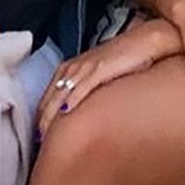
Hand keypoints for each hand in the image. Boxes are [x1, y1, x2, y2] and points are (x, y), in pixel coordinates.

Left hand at [36, 21, 163, 136]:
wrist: (146, 40)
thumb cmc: (125, 58)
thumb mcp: (101, 74)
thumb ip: (87, 89)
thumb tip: (79, 112)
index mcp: (72, 67)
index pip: (48, 96)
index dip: (41, 116)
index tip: (38, 136)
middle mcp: (75, 67)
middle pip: (50, 98)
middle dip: (41, 121)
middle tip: (38, 144)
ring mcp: (86, 67)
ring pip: (61, 94)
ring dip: (51, 116)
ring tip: (46, 137)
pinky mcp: (100, 68)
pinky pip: (81, 87)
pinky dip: (72, 100)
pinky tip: (66, 114)